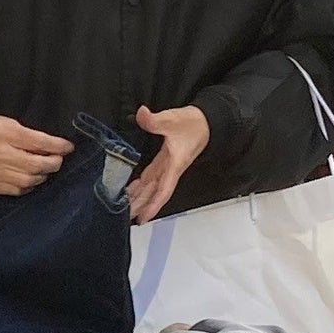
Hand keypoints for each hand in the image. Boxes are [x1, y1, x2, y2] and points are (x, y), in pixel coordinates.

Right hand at [0, 114, 70, 197]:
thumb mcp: (8, 122)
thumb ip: (29, 133)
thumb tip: (52, 145)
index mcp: (6, 133)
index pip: (40, 143)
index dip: (58, 146)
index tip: (68, 147)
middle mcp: (1, 154)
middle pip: (37, 165)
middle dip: (54, 163)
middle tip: (58, 159)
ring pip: (29, 180)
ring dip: (43, 175)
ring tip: (45, 168)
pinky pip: (18, 190)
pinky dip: (29, 186)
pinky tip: (31, 178)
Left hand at [125, 103, 213, 223]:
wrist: (207, 121)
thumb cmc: (194, 124)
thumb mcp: (173, 120)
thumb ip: (155, 120)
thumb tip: (141, 114)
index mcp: (174, 165)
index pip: (162, 190)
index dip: (153, 205)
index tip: (144, 218)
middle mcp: (170, 169)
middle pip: (154, 193)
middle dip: (141, 206)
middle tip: (127, 218)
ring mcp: (168, 166)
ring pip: (151, 186)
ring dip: (140, 197)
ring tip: (126, 208)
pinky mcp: (165, 160)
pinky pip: (151, 177)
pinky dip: (141, 185)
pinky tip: (132, 188)